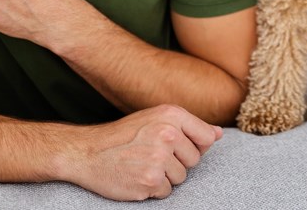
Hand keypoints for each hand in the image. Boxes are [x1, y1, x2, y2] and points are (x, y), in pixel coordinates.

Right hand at [62, 104, 223, 200]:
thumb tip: (218, 134)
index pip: (207, 137)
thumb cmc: (124, 136)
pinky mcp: (150, 180)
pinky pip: (166, 192)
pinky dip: (153, 189)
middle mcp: (168, 133)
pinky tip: (136, 176)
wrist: (88, 152)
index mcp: (171, 115)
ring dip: (164, 177)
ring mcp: (159, 158)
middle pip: (194, 160)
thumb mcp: (156, 119)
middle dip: (177, 162)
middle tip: (151, 155)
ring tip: (142, 164)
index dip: (194, 145)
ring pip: (181, 178)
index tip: (175, 146)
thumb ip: (188, 126)